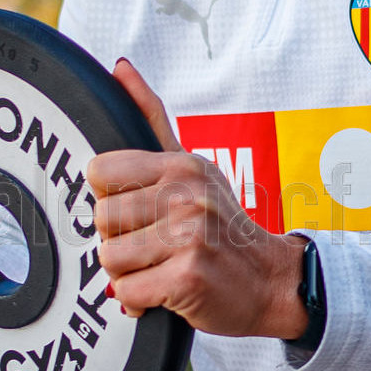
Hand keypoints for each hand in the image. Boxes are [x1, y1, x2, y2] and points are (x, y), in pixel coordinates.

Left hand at [88, 60, 308, 338]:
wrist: (270, 281)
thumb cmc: (223, 225)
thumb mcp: (191, 165)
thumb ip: (151, 116)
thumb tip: (119, 66)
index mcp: (180, 165)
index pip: (99, 172)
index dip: (112, 198)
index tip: (141, 211)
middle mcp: (186, 195)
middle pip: (100, 219)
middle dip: (120, 241)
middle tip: (155, 246)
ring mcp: (189, 236)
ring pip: (109, 258)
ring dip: (128, 274)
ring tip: (160, 268)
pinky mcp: (188, 277)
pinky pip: (127, 293)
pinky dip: (139, 303)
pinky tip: (165, 293)